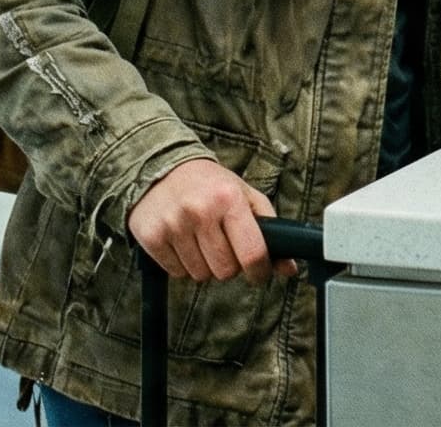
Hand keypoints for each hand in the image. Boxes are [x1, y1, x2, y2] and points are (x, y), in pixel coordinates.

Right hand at [128, 157, 282, 284]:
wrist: (162, 166)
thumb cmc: (210, 184)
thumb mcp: (245, 196)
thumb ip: (270, 230)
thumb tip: (289, 269)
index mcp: (229, 199)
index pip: (252, 253)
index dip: (259, 271)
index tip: (259, 273)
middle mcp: (201, 211)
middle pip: (225, 271)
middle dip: (228, 265)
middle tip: (223, 246)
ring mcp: (174, 224)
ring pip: (200, 275)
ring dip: (204, 265)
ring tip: (201, 240)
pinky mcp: (151, 236)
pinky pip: (176, 273)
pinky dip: (182, 265)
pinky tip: (182, 242)